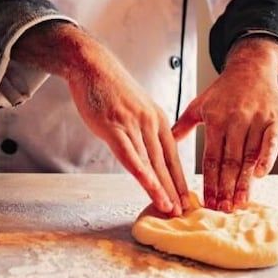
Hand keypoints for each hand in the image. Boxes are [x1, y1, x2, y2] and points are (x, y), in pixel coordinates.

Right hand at [13, 22, 187, 215]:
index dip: (179, 179)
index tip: (185, 198)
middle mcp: (150, 123)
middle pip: (165, 162)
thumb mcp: (136, 107)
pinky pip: (130, 155)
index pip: (173, 155)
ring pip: (151, 162)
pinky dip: (141, 173)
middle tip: (183, 212)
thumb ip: (144, 128)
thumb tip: (147, 150)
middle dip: (175, 189)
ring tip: (169, 208)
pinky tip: (149, 187)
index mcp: (158, 119)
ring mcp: (133, 124)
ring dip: (161, 187)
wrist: (92, 65)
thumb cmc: (110, 89)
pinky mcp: (114, 126)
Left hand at [172, 37, 277, 211]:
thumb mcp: (200, 104)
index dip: (209, 181)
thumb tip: (165, 142)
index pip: (211, 157)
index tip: (207, 201)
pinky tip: (261, 176)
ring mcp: (256, 120)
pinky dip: (268, 159)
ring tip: (240, 203)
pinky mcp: (275, 119)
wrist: (253, 68)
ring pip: (250, 156)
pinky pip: (272, 142)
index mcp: (215, 119)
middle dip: (225, 188)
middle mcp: (235, 120)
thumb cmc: (225, 90)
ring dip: (245, 181)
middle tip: (222, 209)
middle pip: (230, 161)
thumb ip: (184, 125)